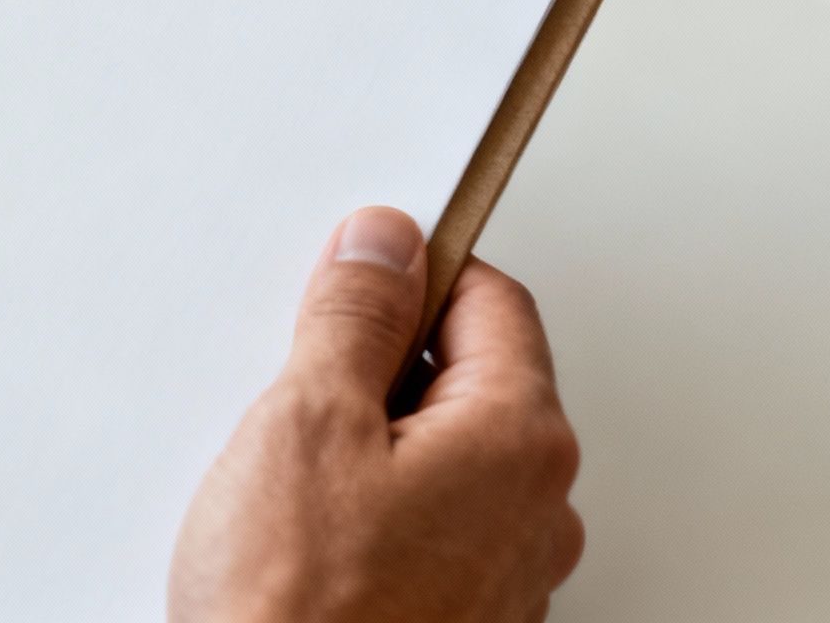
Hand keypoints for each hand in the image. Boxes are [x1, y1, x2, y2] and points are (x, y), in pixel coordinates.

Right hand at [169, 208, 582, 622]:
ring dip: (373, 445)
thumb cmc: (298, 612)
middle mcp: (535, 508)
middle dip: (382, 367)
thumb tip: (383, 244)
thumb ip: (354, 316)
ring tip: (294, 482)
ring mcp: (505, 574)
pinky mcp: (462, 617)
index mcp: (518, 439)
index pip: (490, 298)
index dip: (411, 275)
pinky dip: (373, 511)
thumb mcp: (306, 420)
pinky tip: (307, 537)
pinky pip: (427, 524)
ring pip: (442, 455)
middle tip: (301, 392)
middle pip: (468, 377)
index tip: (350, 280)